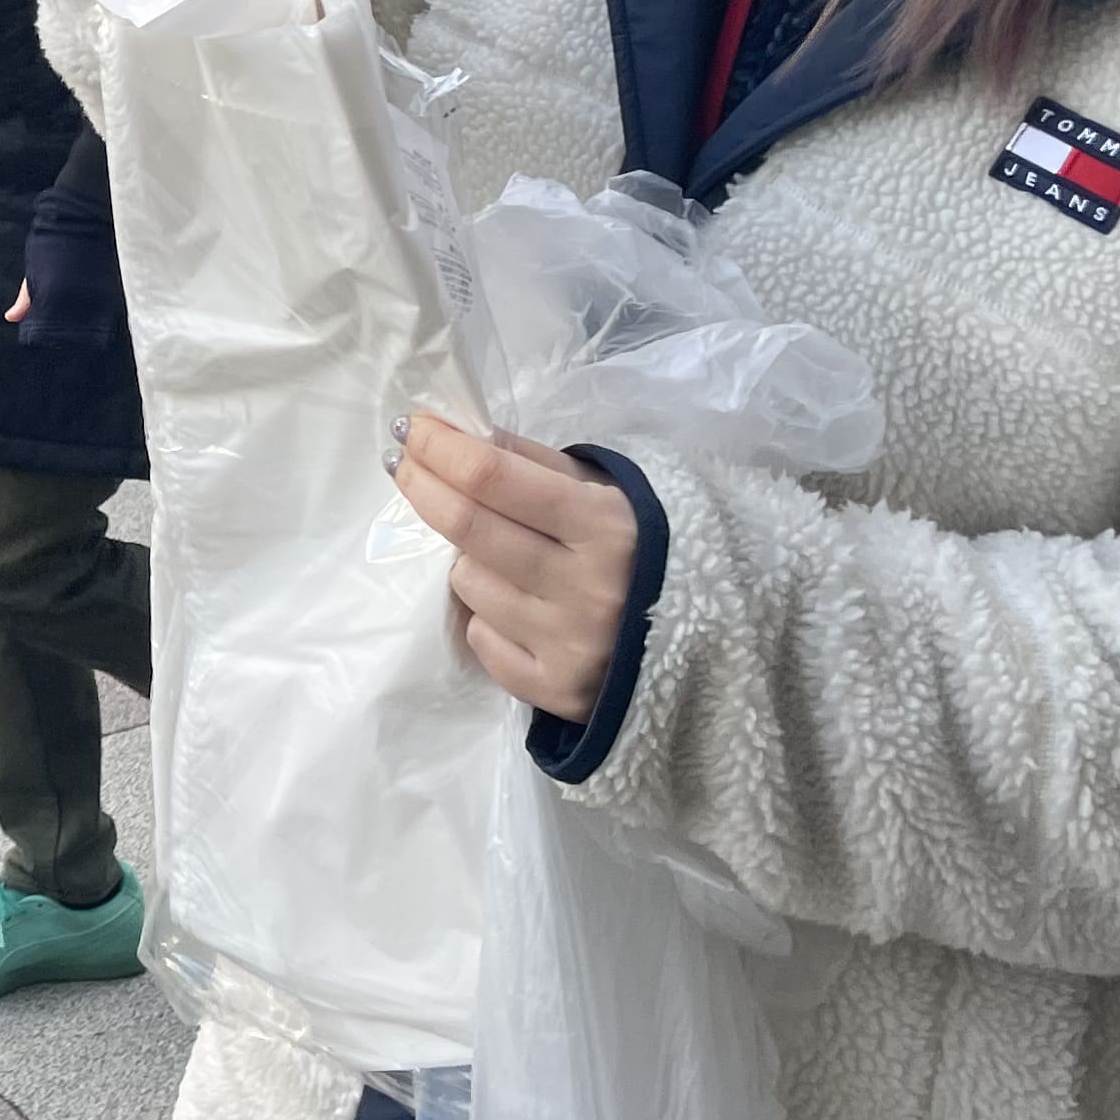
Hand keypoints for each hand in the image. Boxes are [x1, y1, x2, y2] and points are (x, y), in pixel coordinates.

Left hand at [394, 414, 635, 724]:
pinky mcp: (557, 691)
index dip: (441, 448)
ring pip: (468, 582)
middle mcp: (587, 588)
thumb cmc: (653, 549)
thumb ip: (537, 464)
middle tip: (403, 463)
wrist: (716, 642)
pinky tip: (520, 609)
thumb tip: (461, 436)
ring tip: (504, 556)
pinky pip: (483, 639)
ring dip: (469, 559)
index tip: (411, 427)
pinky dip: (488, 618)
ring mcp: (569, 645)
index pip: (494, 478)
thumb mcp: (612, 492)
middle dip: (423, 485)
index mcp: (607, 526)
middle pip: (468, 527)